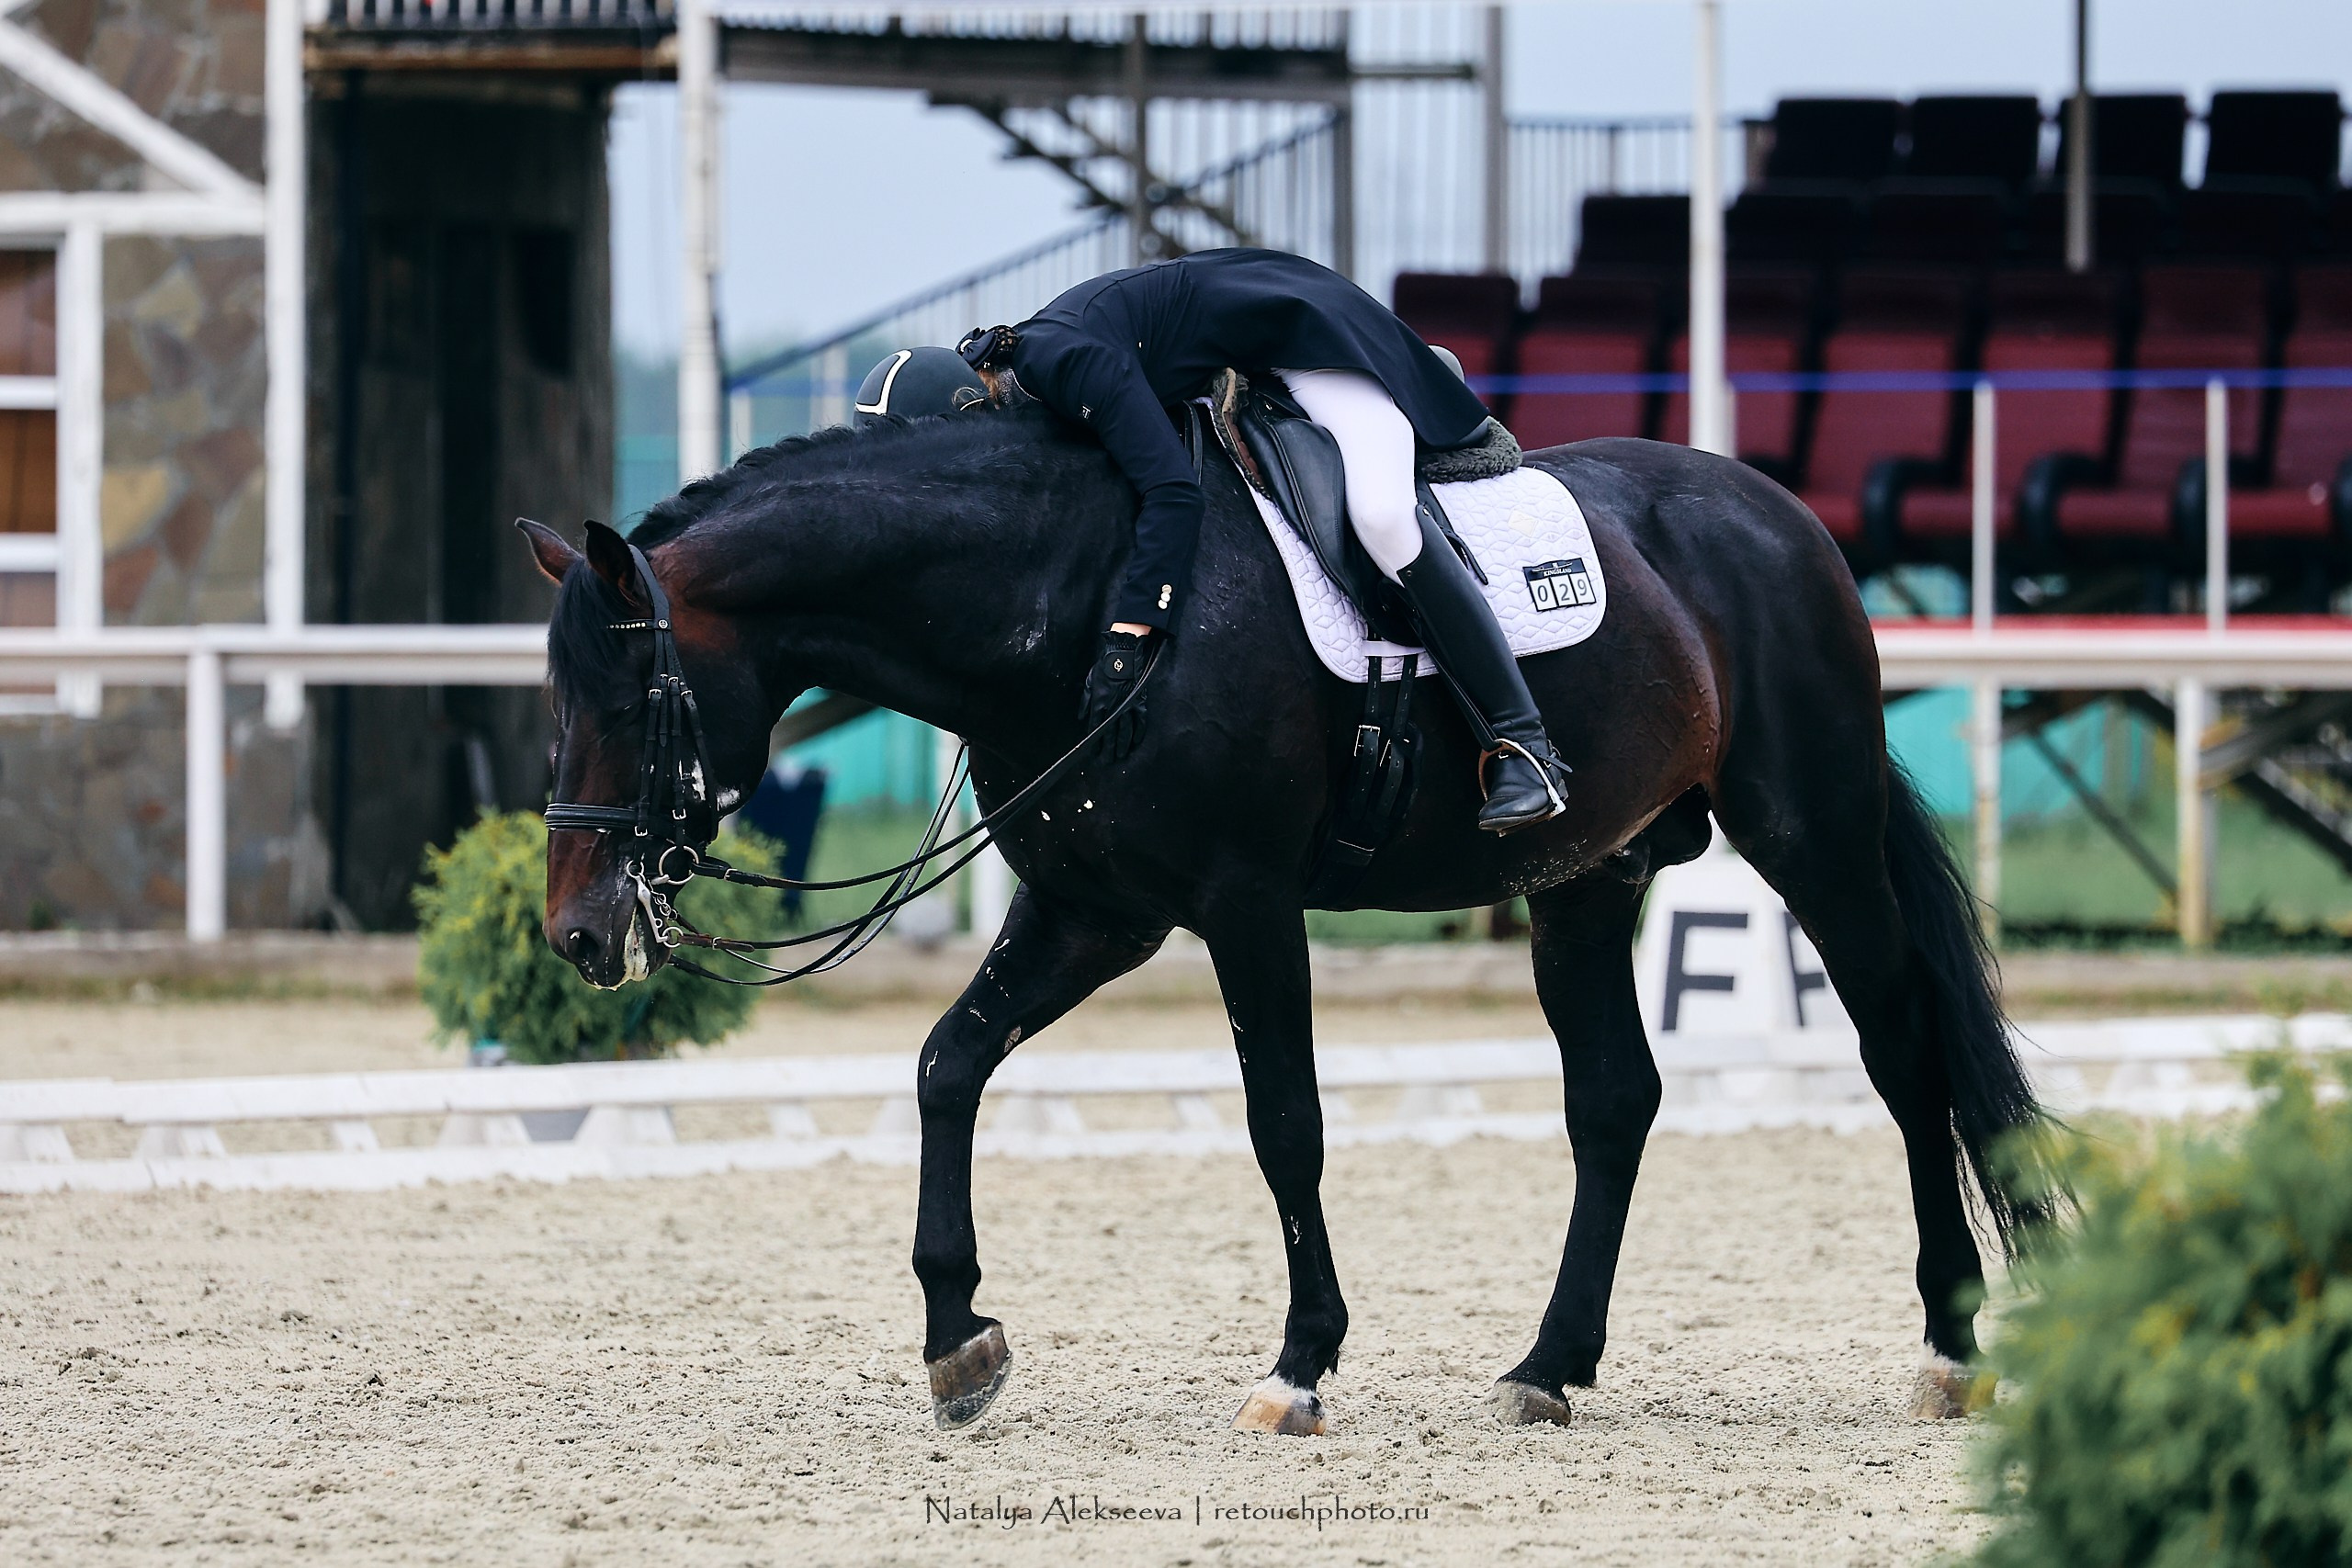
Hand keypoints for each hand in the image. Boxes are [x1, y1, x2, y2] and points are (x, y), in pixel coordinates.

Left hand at [1080, 629, 1152, 760]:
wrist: (1123, 656)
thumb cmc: (1105, 667)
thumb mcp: (1089, 682)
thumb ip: (1085, 702)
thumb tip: (1081, 717)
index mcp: (1099, 704)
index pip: (1095, 728)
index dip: (1094, 742)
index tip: (1093, 752)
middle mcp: (1113, 709)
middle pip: (1110, 734)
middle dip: (1108, 749)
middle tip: (1107, 761)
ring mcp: (1127, 707)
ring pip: (1125, 731)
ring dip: (1122, 745)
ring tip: (1121, 756)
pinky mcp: (1139, 703)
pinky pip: (1140, 721)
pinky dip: (1139, 732)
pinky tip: (1136, 742)